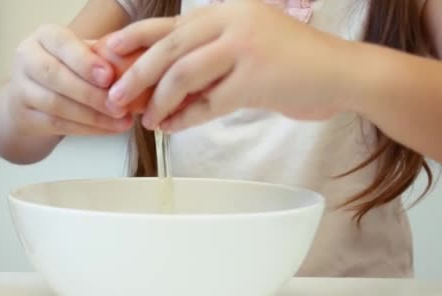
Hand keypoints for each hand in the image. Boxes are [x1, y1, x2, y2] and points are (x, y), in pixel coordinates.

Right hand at [8, 24, 132, 135]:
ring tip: (121, 121)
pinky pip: (57, 125)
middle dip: (91, 94)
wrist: (32, 96)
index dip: (85, 61)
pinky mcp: (24, 116)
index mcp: (44, 36)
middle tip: (120, 106)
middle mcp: (27, 58)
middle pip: (55, 75)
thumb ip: (103, 56)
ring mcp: (21, 89)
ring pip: (56, 104)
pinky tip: (108, 129)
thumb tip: (134, 64)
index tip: (109, 76)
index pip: (62, 43)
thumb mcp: (83, 55)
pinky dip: (86, 129)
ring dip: (93, 116)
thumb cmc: (68, 69)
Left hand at [104, 1, 351, 131]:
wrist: (343, 74)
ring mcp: (246, 47)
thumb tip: (163, 88)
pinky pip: (209, 103)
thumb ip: (209, 59)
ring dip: (159, 100)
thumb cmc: (293, 64)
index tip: (109, 52)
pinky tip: (172, 127)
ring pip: (184, 74)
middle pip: (169, 46)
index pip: (172, 23)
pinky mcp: (257, 78)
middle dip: (137, 73)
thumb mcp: (247, 47)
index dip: (136, 37)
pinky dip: (186, 118)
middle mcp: (234, 21)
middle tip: (115, 95)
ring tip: (145, 119)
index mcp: (228, 10)